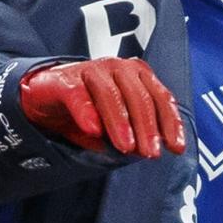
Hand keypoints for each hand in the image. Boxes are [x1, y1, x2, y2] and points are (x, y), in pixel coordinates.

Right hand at [19, 58, 186, 158]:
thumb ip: (134, 133)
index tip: (175, 148)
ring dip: (121, 123)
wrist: (46, 96)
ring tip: (126, 147)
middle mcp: (119, 68)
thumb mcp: (117, 124)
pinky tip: (94, 131)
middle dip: (147, 128)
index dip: (170, 123)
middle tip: (150, 153)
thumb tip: (147, 151)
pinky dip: (87, 113)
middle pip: (139, 97)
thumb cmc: (89, 108)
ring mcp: (92, 70)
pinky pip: (79, 96)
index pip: (160, 98)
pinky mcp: (66, 80)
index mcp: (138, 75)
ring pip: (111, 96)